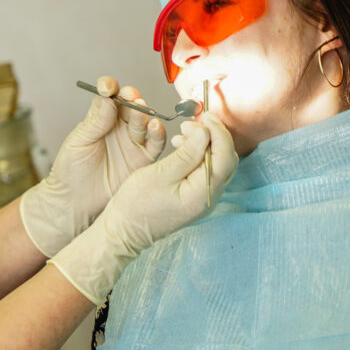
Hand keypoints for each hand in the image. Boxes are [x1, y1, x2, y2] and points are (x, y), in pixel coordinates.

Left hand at [20, 76, 165, 256]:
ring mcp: (132, 143)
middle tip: (131, 99)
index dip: (111, 88)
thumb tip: (107, 97)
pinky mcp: (143, 160)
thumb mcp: (78, 142)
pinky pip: (155, 144)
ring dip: (144, 115)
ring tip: (141, 112)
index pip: (110, 96)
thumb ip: (95, 121)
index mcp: (101, 118)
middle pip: (131, 106)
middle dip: (132, 100)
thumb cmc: (69, 172)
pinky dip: (158, 134)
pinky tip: (155, 128)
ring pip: (145, 122)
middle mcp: (119, 128)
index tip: (108, 87)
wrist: (74, 204)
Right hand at [50, 112, 237, 303]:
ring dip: (205, 145)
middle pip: (226, 159)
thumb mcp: (160, 174)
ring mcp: (204, 200)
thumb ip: (187, 154)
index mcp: (203, 193)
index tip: (205, 117)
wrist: (124, 232)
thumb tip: (205, 133)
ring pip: (217, 164)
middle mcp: (210, 198)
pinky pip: (206, 172)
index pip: (225, 156)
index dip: (218, 132)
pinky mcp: (195, 198)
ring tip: (183, 134)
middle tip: (192, 123)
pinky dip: (198, 155)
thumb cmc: (136, 206)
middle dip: (212, 136)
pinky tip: (181, 148)